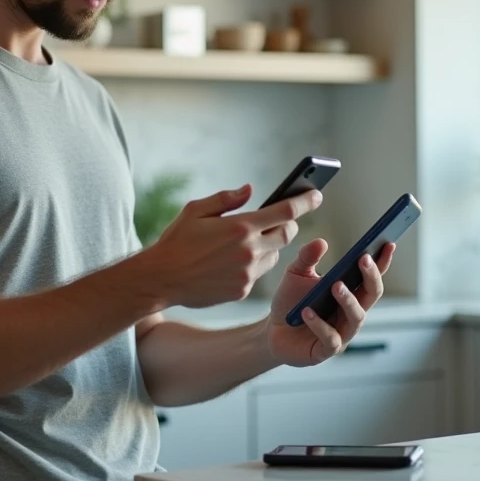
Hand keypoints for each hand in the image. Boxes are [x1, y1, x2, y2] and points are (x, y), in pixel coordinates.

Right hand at [137, 185, 322, 309]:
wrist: (161, 279)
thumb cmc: (176, 240)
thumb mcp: (196, 210)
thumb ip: (226, 199)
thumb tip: (250, 190)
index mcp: (240, 226)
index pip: (286, 212)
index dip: (305, 201)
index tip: (317, 195)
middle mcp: (249, 250)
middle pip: (287, 235)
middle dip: (288, 226)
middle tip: (279, 220)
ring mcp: (248, 273)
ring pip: (274, 256)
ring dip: (269, 246)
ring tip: (249, 242)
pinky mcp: (242, 290)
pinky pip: (258, 274)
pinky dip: (253, 265)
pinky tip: (233, 262)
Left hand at [262, 239, 395, 366]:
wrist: (272, 330)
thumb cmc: (290, 301)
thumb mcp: (295, 274)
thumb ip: (307, 257)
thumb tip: (322, 242)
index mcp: (350, 293)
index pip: (371, 277)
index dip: (382, 262)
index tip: (389, 244)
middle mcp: (351, 313)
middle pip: (372, 294)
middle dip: (371, 276)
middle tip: (364, 259)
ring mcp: (342, 333)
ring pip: (356, 317)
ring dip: (348, 301)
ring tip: (335, 285)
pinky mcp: (326, 350)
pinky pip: (330, 339)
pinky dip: (319, 325)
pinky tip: (307, 312)